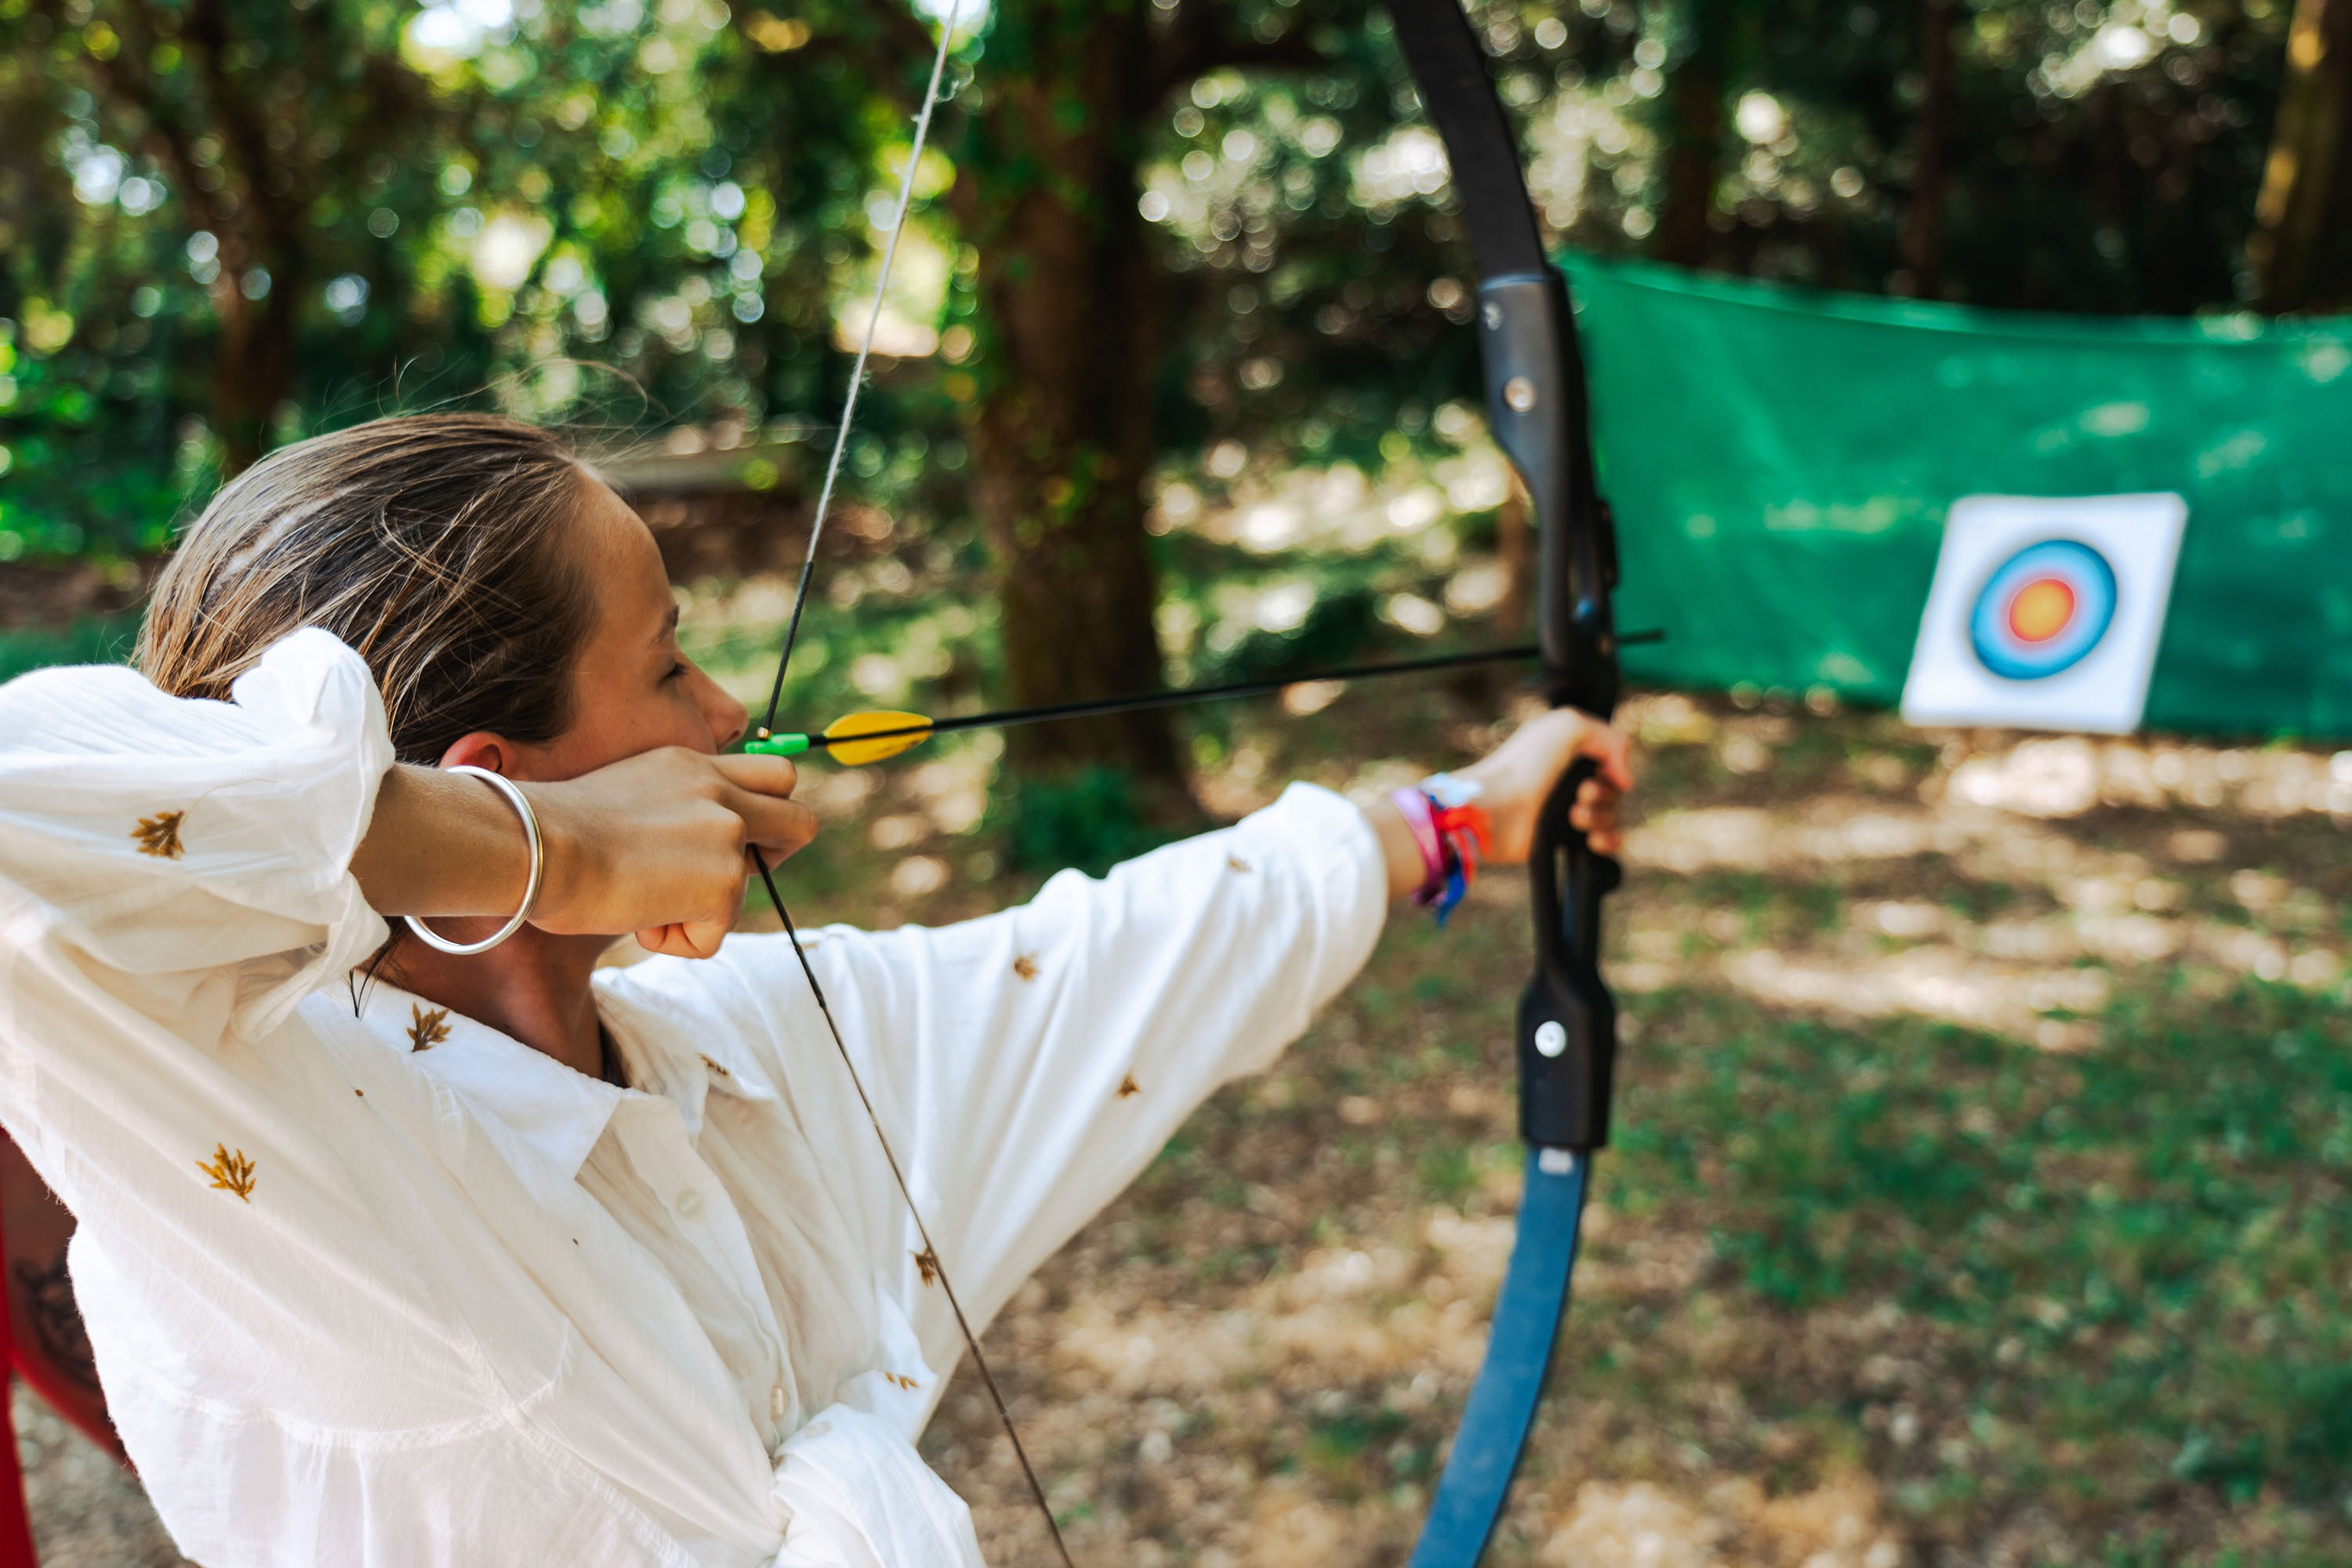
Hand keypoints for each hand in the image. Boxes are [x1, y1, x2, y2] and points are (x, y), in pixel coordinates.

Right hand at [528, 749, 817, 958]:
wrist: (538, 843)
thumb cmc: (554, 830)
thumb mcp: (629, 795)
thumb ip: (675, 811)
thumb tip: (684, 857)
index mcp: (695, 765)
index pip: (774, 775)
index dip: (767, 813)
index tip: (736, 838)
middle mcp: (721, 791)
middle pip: (800, 821)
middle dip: (775, 857)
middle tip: (721, 882)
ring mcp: (729, 836)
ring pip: (747, 890)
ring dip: (701, 909)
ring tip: (639, 900)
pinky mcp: (725, 885)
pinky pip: (713, 936)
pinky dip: (677, 941)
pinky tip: (637, 918)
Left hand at [1362, 707, 1632, 900]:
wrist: (1497, 811)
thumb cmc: (1525, 765)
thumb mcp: (1569, 726)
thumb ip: (1611, 739)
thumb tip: (1624, 780)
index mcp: (1569, 750)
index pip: (1612, 759)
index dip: (1613, 766)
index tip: (1600, 770)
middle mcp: (1569, 779)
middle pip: (1614, 790)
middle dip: (1604, 793)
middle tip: (1580, 793)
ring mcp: (1567, 810)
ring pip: (1612, 816)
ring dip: (1600, 816)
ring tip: (1573, 816)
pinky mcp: (1566, 839)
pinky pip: (1607, 841)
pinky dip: (1607, 840)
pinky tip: (1593, 840)